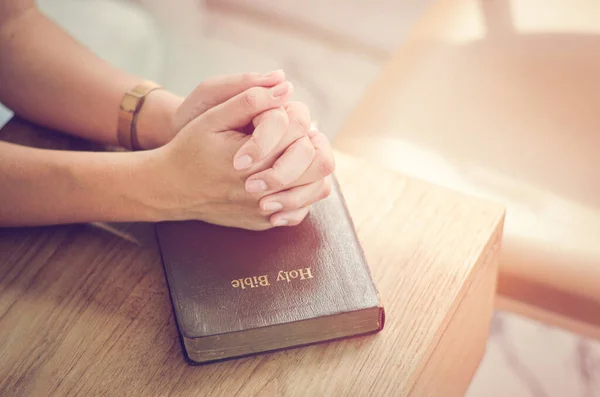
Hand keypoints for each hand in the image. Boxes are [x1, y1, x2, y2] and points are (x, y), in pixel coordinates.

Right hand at [146, 77, 332, 229]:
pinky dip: (302, 190)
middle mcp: (266, 191)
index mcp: (256, 161)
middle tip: (294, 133)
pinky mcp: (265, 222)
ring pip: (318, 187)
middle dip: (310, 141)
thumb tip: (285, 89)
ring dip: (312, 166)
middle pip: (319, 161)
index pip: (301, 131)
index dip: (294, 116)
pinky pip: (302, 209)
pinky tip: (287, 176)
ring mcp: (267, 211)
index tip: (278, 115)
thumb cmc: (191, 149)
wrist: (172, 188)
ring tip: (294, 152)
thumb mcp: (213, 117)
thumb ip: (249, 101)